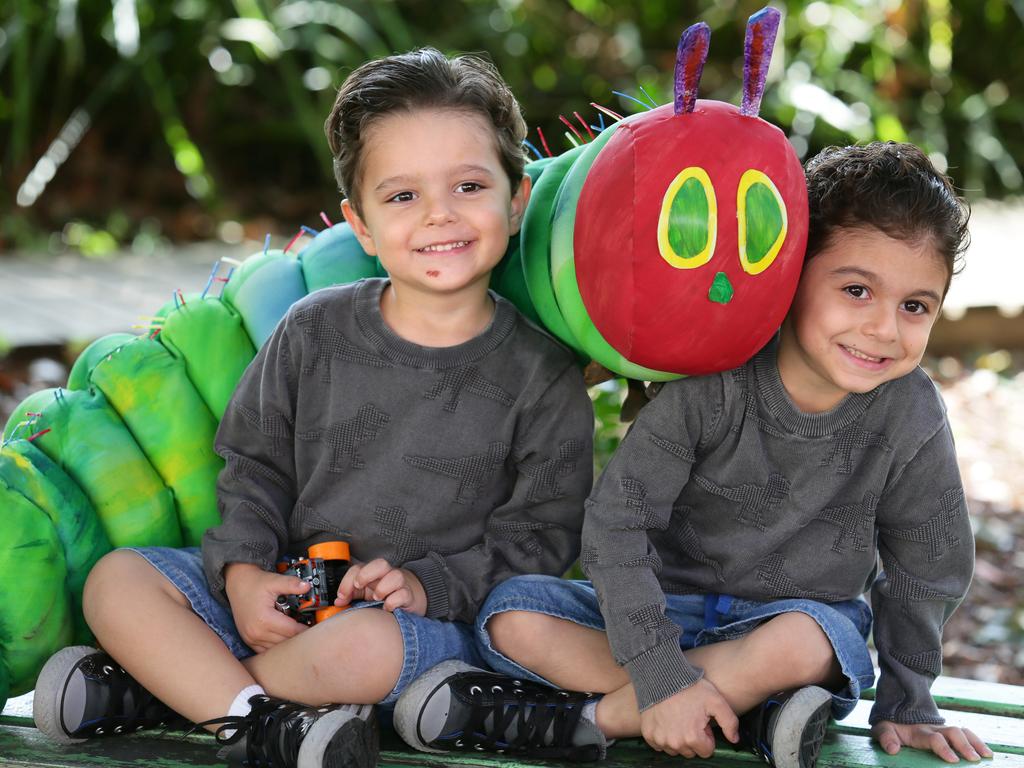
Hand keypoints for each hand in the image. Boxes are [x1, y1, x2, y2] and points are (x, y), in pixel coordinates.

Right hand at [224, 562, 309, 652]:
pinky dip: (277, 646)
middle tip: (311, 632)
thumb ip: (291, 584)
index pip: (291, 631)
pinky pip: (266, 650)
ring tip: (298, 635)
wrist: (238, 584)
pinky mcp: (249, 640)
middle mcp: (256, 632)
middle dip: (298, 637)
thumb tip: (307, 586)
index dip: (305, 629)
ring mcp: (251, 638)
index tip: (316, 627)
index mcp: (264, 620)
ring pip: (276, 649)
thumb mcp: (274, 580)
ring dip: (288, 643)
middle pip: (285, 642)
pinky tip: (285, 638)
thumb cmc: (255, 583)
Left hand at [336, 558, 427, 614]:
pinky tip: (387, 608)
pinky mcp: (409, 596)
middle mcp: (386, 575)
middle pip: (380, 563)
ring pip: (396, 576)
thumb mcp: (363, 593)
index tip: (342, 596)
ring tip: (376, 599)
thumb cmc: (382, 595)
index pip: (358, 568)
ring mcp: (399, 584)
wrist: (407, 598)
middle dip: (367, 574)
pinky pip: (404, 594)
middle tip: (359, 587)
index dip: (347, 581)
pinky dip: (394, 601)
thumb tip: (338, 602)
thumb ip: (350, 595)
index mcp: (372, 573)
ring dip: (383, 588)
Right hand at [639, 678, 738, 757]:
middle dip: (692, 738)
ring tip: (678, 718)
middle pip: (690, 752)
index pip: (706, 751)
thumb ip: (729, 722)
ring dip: (678, 738)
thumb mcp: (715, 700)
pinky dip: (663, 735)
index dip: (707, 736)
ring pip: (675, 749)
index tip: (702, 722)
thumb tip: (734, 740)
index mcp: (692, 738)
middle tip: (691, 718)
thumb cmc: (690, 687)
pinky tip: (666, 720)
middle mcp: (675, 743)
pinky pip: (659, 744)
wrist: (661, 676)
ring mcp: (660, 739)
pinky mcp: (648, 734)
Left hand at [872, 720, 992, 762]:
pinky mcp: (948, 732)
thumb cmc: (891, 726)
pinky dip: (977, 741)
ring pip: (962, 731)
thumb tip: (892, 749)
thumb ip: (886, 738)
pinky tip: (987, 752)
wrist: (896, 708)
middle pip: (953, 733)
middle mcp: (934, 729)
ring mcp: (943, 729)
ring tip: (987, 756)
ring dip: (976, 743)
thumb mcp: (883, 730)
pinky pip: (965, 733)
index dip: (943, 748)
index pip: (934, 738)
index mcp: (918, 731)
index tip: (953, 760)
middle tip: (974, 759)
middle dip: (964, 746)